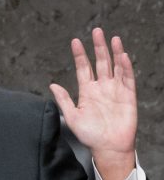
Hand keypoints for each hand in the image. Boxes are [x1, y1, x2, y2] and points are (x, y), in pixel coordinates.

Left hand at [49, 28, 136, 179]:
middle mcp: (101, 87)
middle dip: (98, 47)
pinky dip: (125, 67)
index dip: (80, 55)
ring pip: (115, 67)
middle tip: (97, 31)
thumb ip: (63, 100)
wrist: (108, 148)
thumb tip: (52, 85)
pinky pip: (127, 79)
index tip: (75, 42)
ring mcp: (115, 90)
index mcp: (87, 91)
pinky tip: (123, 56)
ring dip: (114, 53)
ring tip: (112, 38)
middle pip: (100, 62)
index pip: (83, 68)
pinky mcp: (128, 96)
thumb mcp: (72, 116)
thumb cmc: (90, 135)